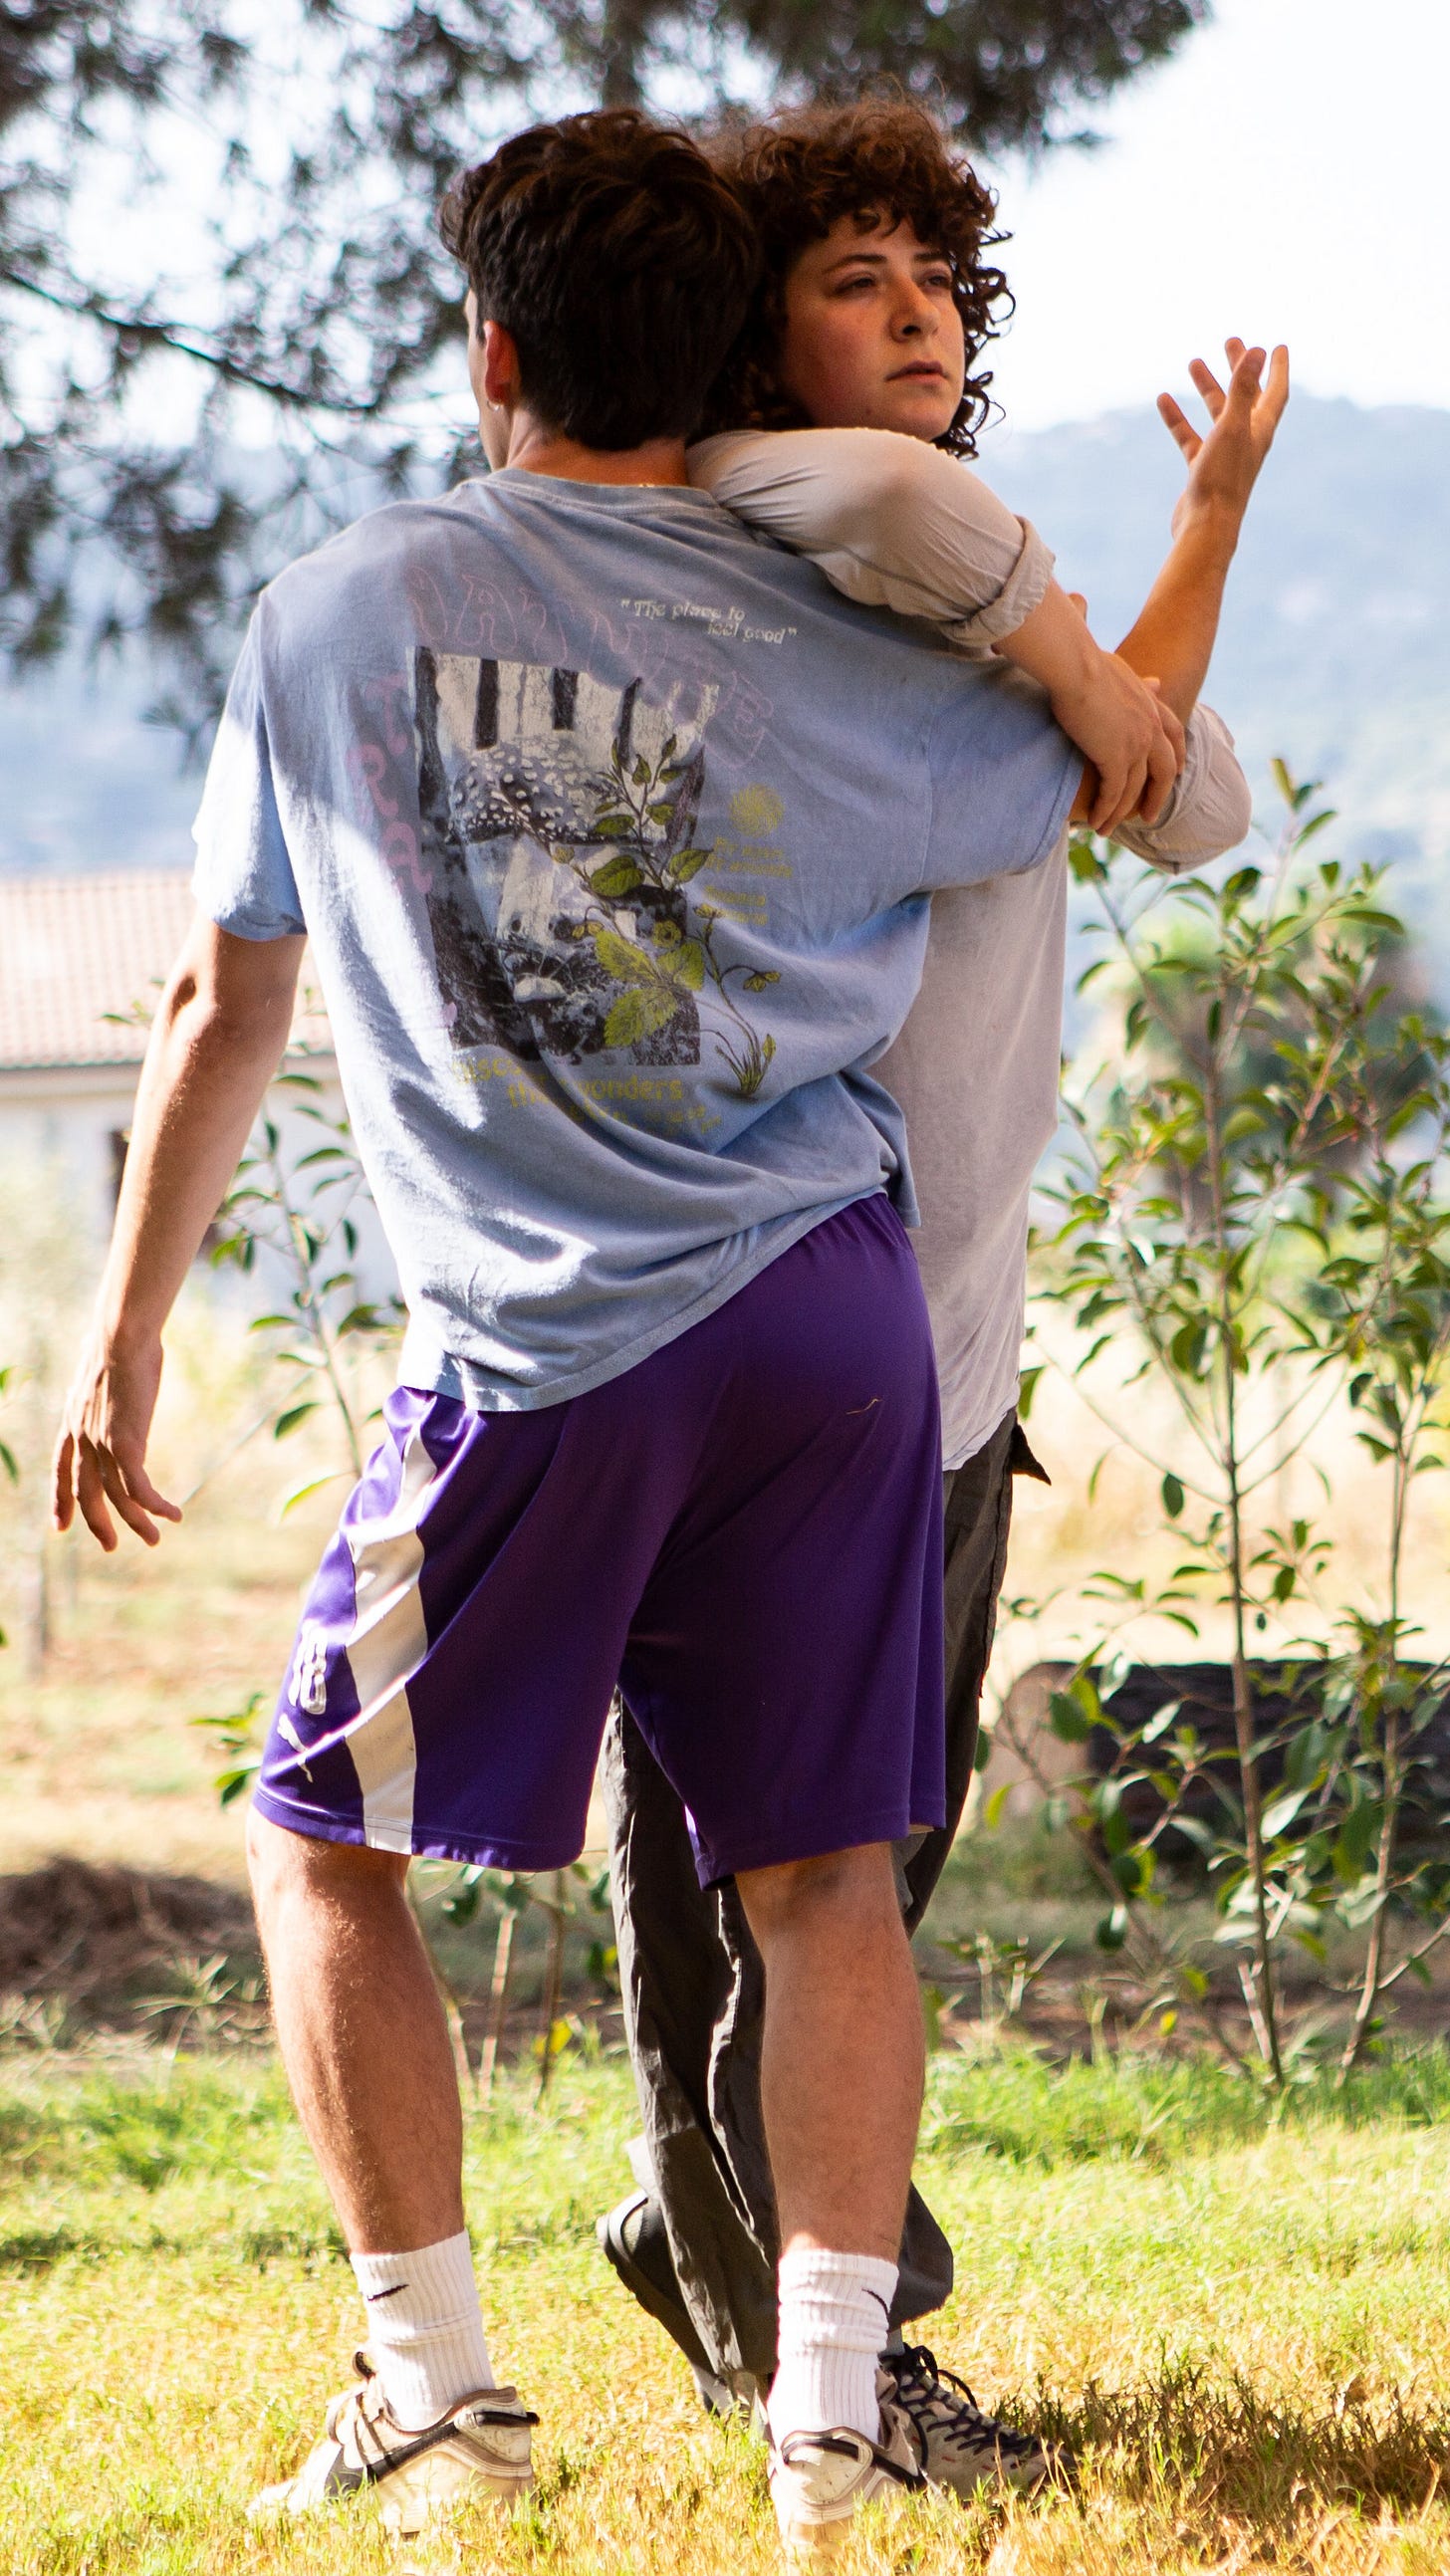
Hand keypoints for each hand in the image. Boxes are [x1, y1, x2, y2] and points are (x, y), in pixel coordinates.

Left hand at [53, 1328, 181, 1550]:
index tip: (59, 1527)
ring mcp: (101, 1444)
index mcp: (72, 1423)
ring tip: (154, 1539)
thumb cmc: (119, 1346)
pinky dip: (156, 1505)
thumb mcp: (105, 1378)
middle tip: (110, 1546)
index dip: (59, 1501)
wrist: (121, 1337)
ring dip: (137, 1523)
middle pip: (85, 1493)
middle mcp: (82, 1439)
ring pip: (116, 1498)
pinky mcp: (125, 1444)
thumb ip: (105, 1397)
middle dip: (98, 1523)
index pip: (60, 1470)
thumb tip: (114, 1393)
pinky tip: (173, 1513)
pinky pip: (139, 1488)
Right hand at [1051, 607, 1185, 833]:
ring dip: (1121, 814)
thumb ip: (1141, 683)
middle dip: (1157, 796)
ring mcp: (1137, 744)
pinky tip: (1095, 822)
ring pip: (1135, 790)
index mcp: (1153, 704)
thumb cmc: (1086, 661)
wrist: (1075, 665)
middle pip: (1164, 770)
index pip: (1174, 735)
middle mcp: (1151, 727)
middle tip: (1149, 817)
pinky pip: (1114, 794)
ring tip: (1107, 830)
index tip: (1177, 774)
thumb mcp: (1122, 671)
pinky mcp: (1115, 758)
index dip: (1177, 756)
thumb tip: (1159, 683)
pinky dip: (1106, 811)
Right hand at [1159, 339, 1289, 539]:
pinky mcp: (1202, 470)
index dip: (1277, 368)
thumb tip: (1258, 350)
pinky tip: (1164, 400)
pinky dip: (1178, 418)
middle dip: (1240, 369)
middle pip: (1246, 397)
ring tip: (1194, 363)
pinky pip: (1190, 437)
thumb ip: (1242, 387)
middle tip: (1231, 342)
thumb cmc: (1223, 479)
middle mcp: (1246, 441)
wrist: (1205, 528)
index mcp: (1260, 430)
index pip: (1275, 392)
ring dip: (1207, 388)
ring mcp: (1223, 456)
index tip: (1278, 347)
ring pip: (1217, 414)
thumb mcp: (1231, 426)